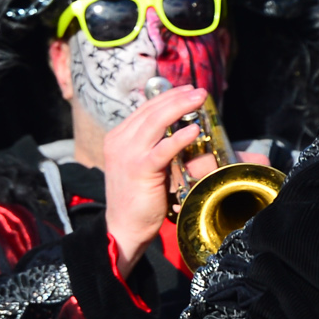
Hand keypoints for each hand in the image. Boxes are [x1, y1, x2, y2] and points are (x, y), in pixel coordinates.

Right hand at [103, 85, 213, 274]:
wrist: (123, 227)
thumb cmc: (137, 199)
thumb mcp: (141, 165)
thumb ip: (152, 147)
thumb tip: (179, 131)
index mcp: (118, 137)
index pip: (145, 110)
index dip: (167, 97)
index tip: (187, 90)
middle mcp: (119, 141)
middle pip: (151, 111)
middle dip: (177, 98)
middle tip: (199, 91)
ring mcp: (127, 154)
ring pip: (156, 122)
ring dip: (180, 108)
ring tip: (200, 100)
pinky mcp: (139, 169)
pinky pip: (162, 149)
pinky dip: (179, 138)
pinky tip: (194, 130)